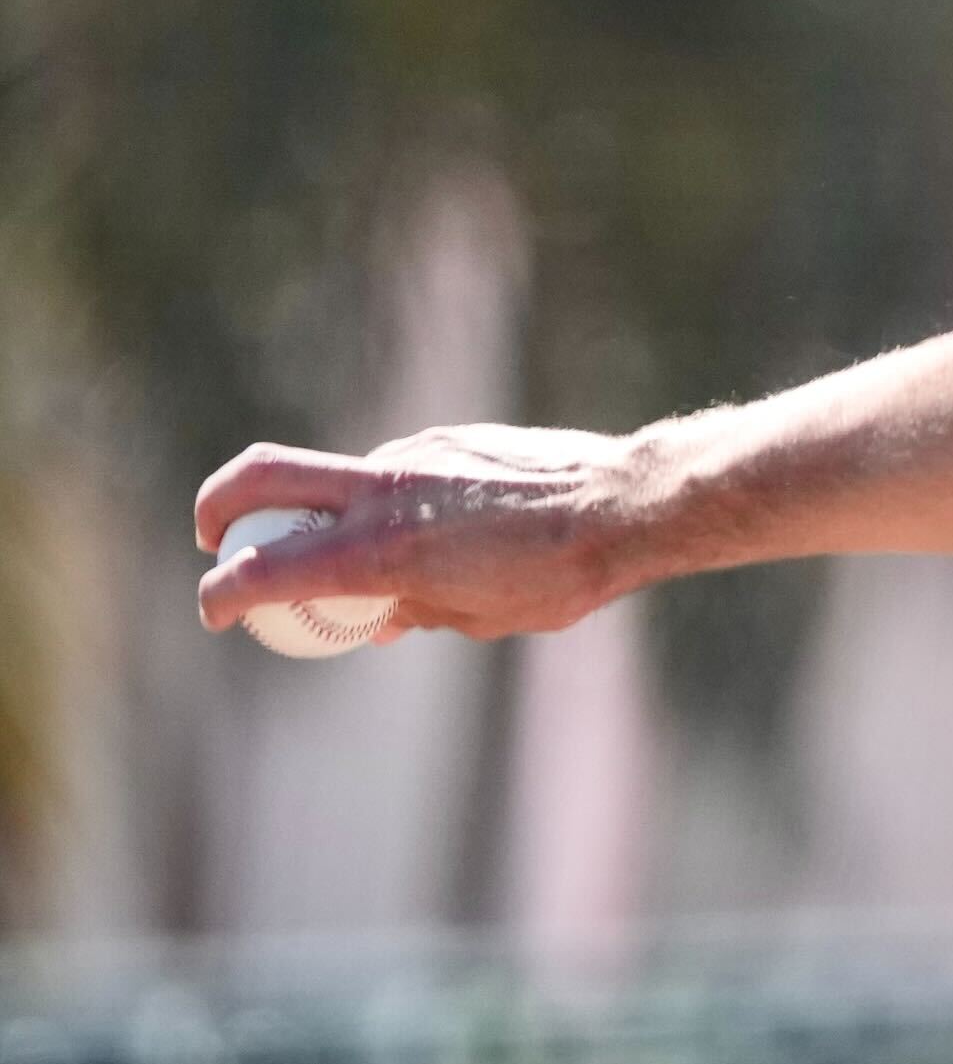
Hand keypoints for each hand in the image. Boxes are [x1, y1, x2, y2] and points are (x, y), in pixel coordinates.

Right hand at [195, 424, 650, 644]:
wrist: (625, 503)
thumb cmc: (560, 575)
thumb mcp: (479, 619)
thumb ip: (412, 615)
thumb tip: (375, 625)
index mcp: (381, 550)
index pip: (265, 570)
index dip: (223, 595)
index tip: (216, 611)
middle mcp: (384, 491)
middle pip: (261, 474)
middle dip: (219, 504)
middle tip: (218, 540)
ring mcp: (413, 455)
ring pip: (337, 477)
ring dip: (326, 514)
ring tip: (367, 561)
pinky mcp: (445, 438)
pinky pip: (391, 472)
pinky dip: (386, 503)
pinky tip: (434, 531)